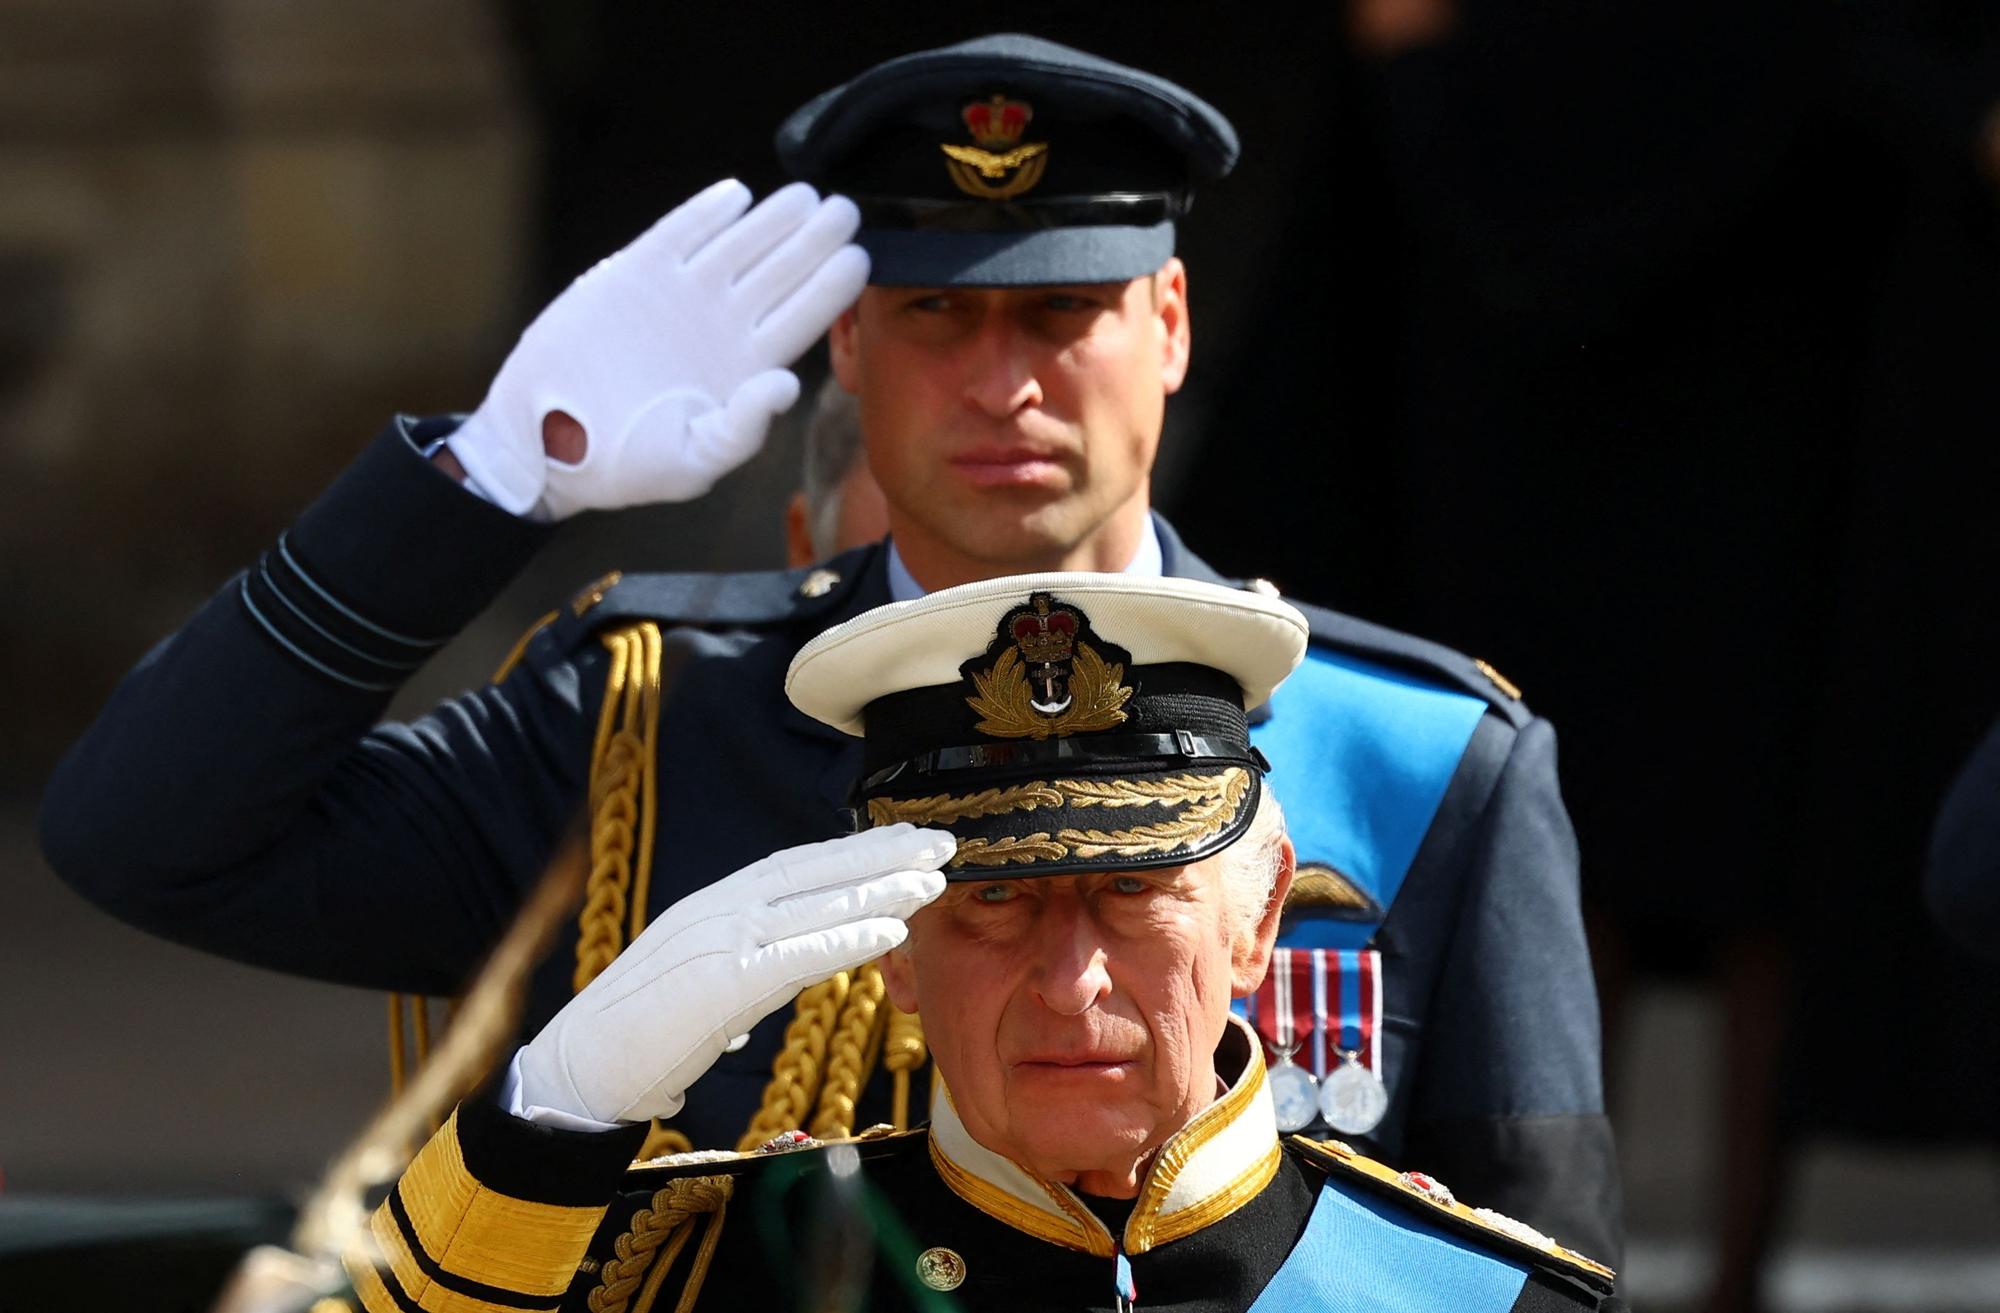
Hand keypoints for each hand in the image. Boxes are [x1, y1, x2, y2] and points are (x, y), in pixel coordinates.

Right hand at [448, 179, 868, 517]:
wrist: (547, 441)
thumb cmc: (625, 465)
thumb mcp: (691, 462)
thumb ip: (742, 430)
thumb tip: (787, 385)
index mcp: (744, 368)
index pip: (800, 320)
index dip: (830, 289)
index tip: (860, 259)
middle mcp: (721, 326)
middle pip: (780, 274)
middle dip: (814, 243)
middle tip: (845, 211)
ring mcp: (680, 296)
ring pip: (738, 247)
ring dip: (772, 221)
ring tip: (806, 196)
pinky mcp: (634, 274)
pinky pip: (678, 236)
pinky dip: (705, 214)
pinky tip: (737, 195)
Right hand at [515, 825, 951, 1124]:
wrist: (576, 1072)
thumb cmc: (636, 1038)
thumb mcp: (699, 991)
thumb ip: (739, 975)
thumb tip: (765, 984)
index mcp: (715, 906)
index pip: (797, 866)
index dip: (855, 850)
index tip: (906, 840)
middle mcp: (719, 910)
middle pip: (815, 870)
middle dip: (882, 854)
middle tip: (943, 840)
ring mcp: (718, 941)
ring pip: (814, 904)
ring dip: (881, 890)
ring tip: (933, 882)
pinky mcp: (718, 983)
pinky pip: (795, 956)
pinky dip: (846, 938)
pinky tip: (890, 931)